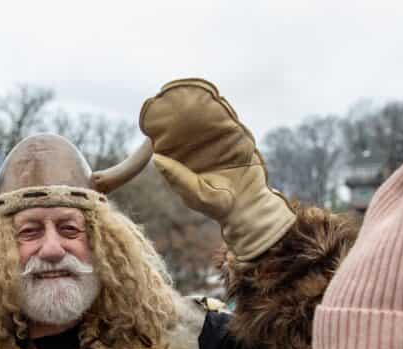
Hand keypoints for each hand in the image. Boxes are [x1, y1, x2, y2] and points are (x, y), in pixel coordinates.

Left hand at [139, 78, 295, 259]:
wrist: (249, 205)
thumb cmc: (218, 205)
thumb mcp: (196, 194)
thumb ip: (177, 177)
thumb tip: (155, 158)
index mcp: (181, 162)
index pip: (167, 140)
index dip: (160, 126)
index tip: (153, 110)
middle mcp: (196, 149)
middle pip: (185, 125)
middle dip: (179, 109)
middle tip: (170, 92)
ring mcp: (215, 141)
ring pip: (205, 119)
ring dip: (200, 103)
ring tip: (192, 87)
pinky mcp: (234, 138)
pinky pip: (226, 120)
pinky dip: (221, 108)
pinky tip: (215, 97)